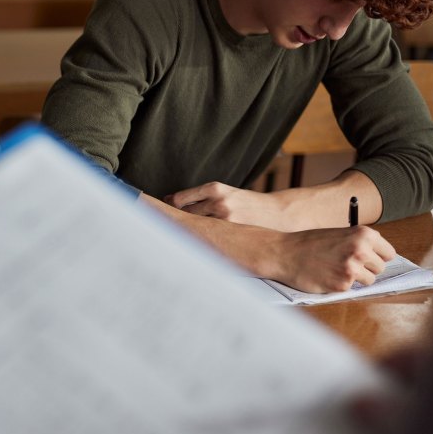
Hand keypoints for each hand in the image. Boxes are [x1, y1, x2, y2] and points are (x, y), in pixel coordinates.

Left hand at [166, 182, 292, 230]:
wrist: (276, 214)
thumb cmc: (246, 204)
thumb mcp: (225, 193)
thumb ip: (202, 198)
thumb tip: (172, 202)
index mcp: (214, 188)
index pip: (179, 199)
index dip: (166, 207)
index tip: (155, 212)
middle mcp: (217, 201)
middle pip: (182, 214)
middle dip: (172, 221)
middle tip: (160, 228)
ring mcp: (224, 219)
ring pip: (193, 228)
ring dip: (183, 232)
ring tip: (172, 239)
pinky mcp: (231, 233)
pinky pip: (206, 239)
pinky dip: (197, 241)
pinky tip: (192, 245)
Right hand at [271, 225, 396, 292]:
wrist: (284, 253)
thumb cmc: (309, 244)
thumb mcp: (339, 235)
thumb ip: (359, 244)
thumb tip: (379, 259)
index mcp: (363, 234)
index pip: (389, 253)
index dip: (377, 257)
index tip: (368, 259)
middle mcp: (361, 250)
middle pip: (380, 268)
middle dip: (366, 268)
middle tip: (346, 264)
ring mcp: (352, 268)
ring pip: (369, 280)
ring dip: (356, 279)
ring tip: (336, 270)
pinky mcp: (342, 284)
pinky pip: (351, 288)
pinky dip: (340, 284)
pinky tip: (326, 276)